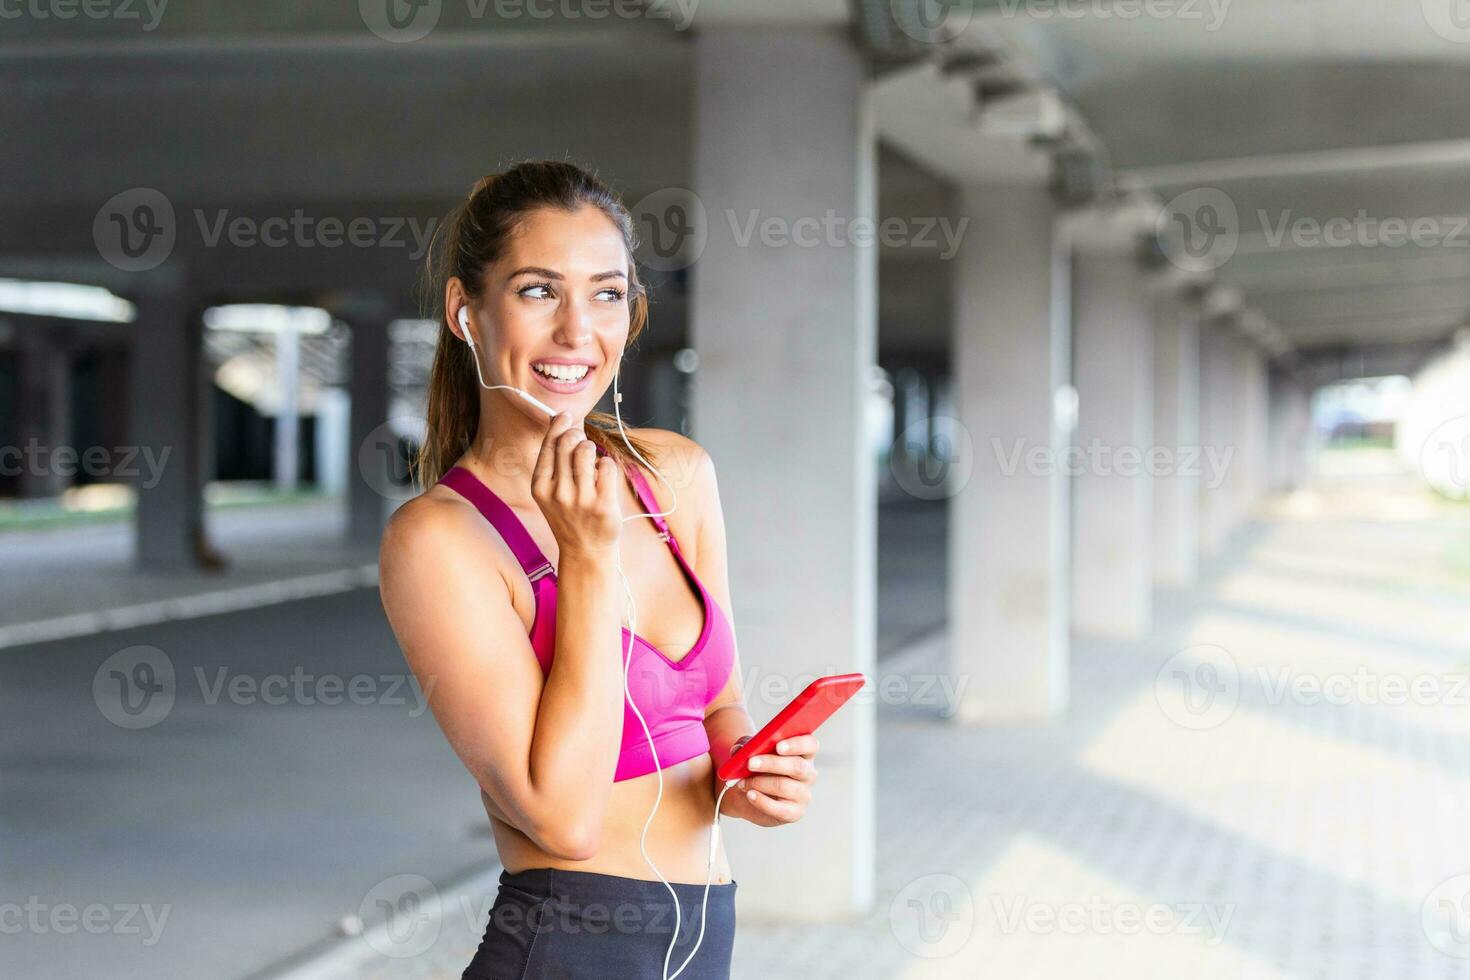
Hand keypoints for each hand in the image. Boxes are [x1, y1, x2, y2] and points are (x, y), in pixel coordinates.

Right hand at [531, 412, 621, 557]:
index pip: (548, 446)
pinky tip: (603, 476)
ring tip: (592, 461)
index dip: (558, 425)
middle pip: (568, 443)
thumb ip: (555, 460)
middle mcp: (558, 492)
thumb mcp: (552, 492)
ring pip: (587, 451)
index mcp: (540, 487)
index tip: (566, 414)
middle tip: (582, 442)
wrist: (585, 552)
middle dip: (577, 435)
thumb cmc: (570, 516)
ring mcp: (581, 500)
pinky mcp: (603, 505)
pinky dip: (607, 465)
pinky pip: (607, 466)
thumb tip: (561, 422)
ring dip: (592, 449)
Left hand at [719, 734, 818, 827]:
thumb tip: (740, 749)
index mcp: (803, 752)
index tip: (778, 746)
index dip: (797, 744)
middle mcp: (808, 773)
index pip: (810, 744)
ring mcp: (804, 794)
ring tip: (743, 782)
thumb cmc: (754, 768)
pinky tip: (750, 795)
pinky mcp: (795, 813)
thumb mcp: (748, 753)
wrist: (746, 794)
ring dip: (759, 783)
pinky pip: (780, 809)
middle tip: (750, 763)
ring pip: (784, 786)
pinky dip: (761, 801)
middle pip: (797, 766)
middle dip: (771, 763)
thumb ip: (745, 747)